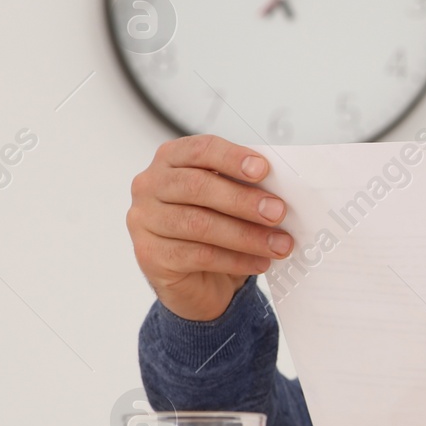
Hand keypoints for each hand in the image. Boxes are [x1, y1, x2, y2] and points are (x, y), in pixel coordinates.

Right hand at [127, 134, 291, 320]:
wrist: (195, 276)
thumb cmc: (215, 225)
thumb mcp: (228, 199)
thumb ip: (245, 186)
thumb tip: (280, 190)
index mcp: (171, 160)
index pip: (200, 150)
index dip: (232, 157)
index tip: (264, 170)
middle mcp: (150, 186)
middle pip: (197, 186)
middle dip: (243, 200)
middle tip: (279, 212)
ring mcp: (145, 221)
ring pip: (199, 224)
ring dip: (247, 235)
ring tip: (280, 245)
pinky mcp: (150, 255)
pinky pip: (198, 255)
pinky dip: (236, 259)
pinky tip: (260, 262)